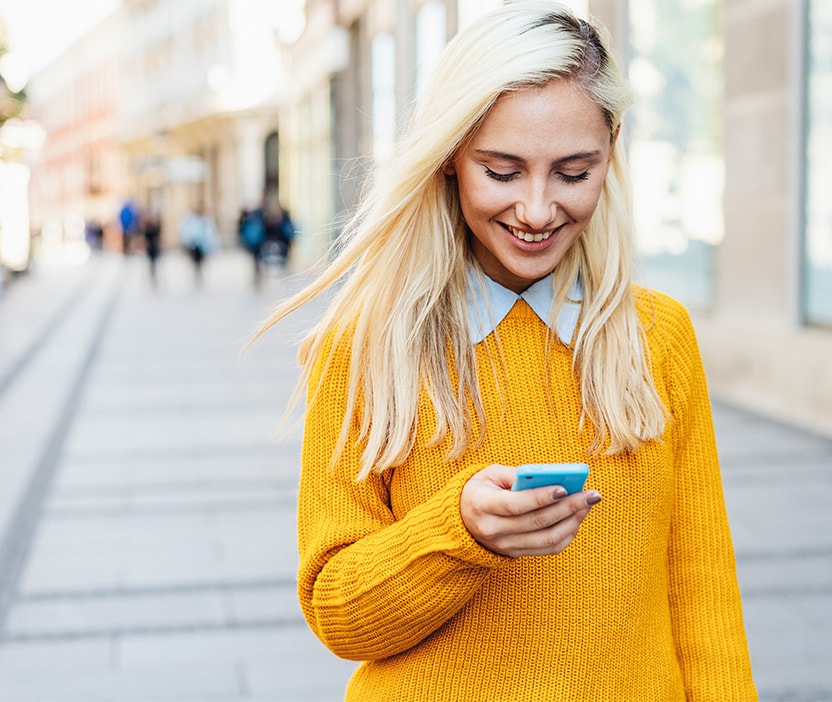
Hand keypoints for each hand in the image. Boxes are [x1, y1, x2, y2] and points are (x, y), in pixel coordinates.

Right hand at [460, 464, 601, 557]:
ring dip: (572, 522)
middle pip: (536, 522)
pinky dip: (566, 535)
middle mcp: (492, 530)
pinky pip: (547, 549)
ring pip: (546, 539)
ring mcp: (505, 545)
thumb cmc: (480, 490)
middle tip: (590, 495)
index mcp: (482, 505)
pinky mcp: (516, 553)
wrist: (462, 520)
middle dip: (567, 507)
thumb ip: (516, 474)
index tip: (564, 488)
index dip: (540, 497)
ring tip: (587, 505)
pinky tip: (576, 519)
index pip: (514, 505)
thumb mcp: (489, 475)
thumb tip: (549, 476)